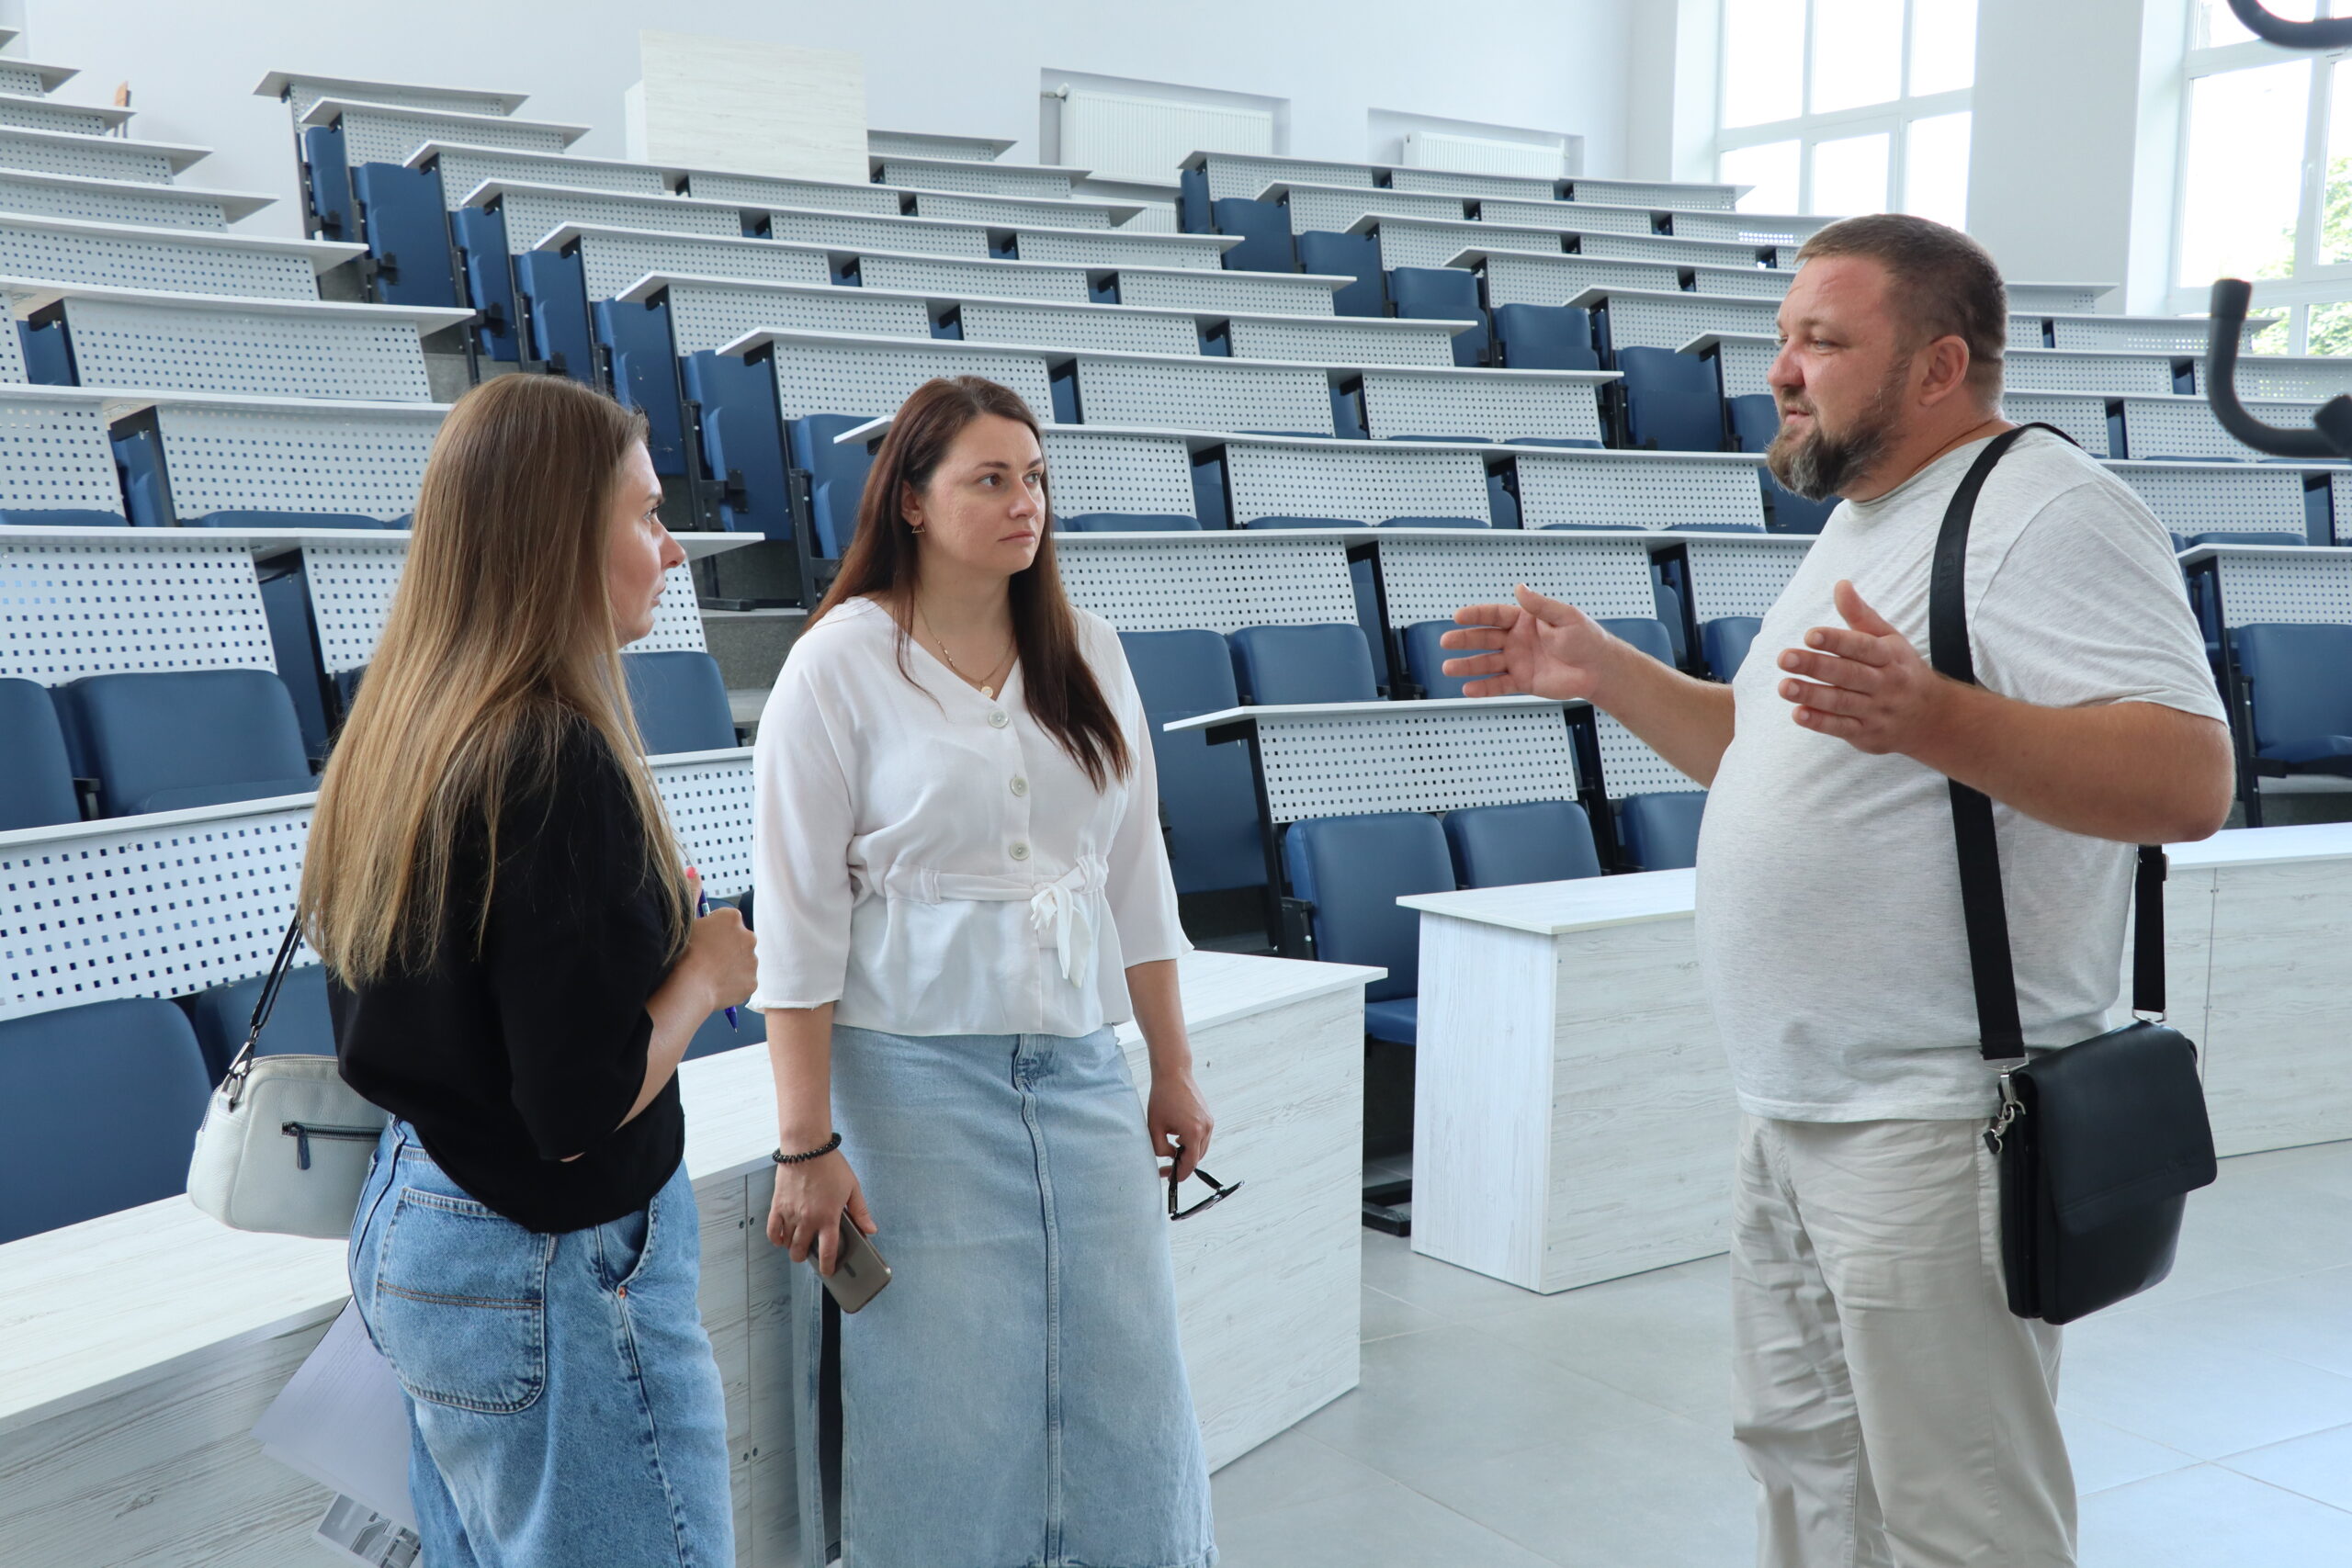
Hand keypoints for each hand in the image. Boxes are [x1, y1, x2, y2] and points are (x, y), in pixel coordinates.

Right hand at [682, 878, 756, 1011]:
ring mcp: (752, 960)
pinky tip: (715, 986)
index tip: (701, 943)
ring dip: (730, 966)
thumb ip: (692, 893)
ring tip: (709, 975)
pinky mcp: (752, 982)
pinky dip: (732, 984)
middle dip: (726, 948)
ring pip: (742, 961)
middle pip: (737, 941)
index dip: (712, 933)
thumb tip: (693, 871)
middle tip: (705, 960)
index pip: (726, 922)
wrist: (688, 987)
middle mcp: (749, 936)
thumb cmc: (682, 952)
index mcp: (732, 918)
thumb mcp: (685, 919)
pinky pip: (743, 981)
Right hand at [765, 1149, 875, 1275]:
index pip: (827, 1251)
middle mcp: (808, 1219)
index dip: (828, 1266)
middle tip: (811, 1254)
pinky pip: (772, 1231)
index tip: (828, 1271)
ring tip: (799, 1243)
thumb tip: (870, 1230)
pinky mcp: (777, 1206)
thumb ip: (860, 1212)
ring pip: (787, 1244)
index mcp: (828, 1217)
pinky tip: (782, 1238)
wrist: (807, 1148)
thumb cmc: (831, 1165)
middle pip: (802, 1252)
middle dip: (807, 1258)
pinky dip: (776, 1239)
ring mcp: (790, 1214)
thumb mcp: (852, 1188)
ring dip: (793, 1248)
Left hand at [1147, 1070, 1213, 1184]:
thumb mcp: (1154, 1127)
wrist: (1174, 1074)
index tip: (1169, 1178)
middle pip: (1197, 1158)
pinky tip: (1178, 1138)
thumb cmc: (1162, 1098)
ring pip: (1201, 1149)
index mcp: (1193, 1132)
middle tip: (1166, 1167)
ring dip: (1188, 1153)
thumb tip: (1170, 1157)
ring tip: (1171, 1149)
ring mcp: (1209, 1122)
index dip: (1179, 1174)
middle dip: (1182, 1165)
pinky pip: (1202, 1138)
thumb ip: (1160, 1148)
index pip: (1190, 1163)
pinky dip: (1192, 1143)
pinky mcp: (1208, 1117)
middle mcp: (1205, 1128)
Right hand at [1438, 584, 1636, 703]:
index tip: (1458, 616)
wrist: (1599, 670)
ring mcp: (1518, 661)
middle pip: (1484, 638)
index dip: (1476, 615)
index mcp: (1525, 620)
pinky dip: (1483, 688)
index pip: (1495, 615)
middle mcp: (1517, 640)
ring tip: (1448, 668)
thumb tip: (1520, 588)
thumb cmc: (1586, 639)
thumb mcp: (1565, 617)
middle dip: (1464, 640)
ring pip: (1487, 663)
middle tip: (1446, 641)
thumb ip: (1540, 606)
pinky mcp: (1522, 682)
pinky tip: (1468, 689)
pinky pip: (1498, 685)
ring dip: (1467, 665)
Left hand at [1775, 580, 1954, 755]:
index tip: (1810, 634)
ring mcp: (1877, 711)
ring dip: (1811, 695)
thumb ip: (1860, 615)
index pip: (1862, 647)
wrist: (1934, 717)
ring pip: (1842, 702)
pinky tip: (1798, 714)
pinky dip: (1820, 722)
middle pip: (1848, 674)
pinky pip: (1842, 728)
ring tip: (1784, 686)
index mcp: (1890, 656)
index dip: (1836, 640)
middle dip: (1816, 666)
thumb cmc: (1902, 670)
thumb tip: (1840, 585)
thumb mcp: (1889, 639)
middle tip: (1784, 658)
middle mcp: (1885, 684)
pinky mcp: (1868, 734)